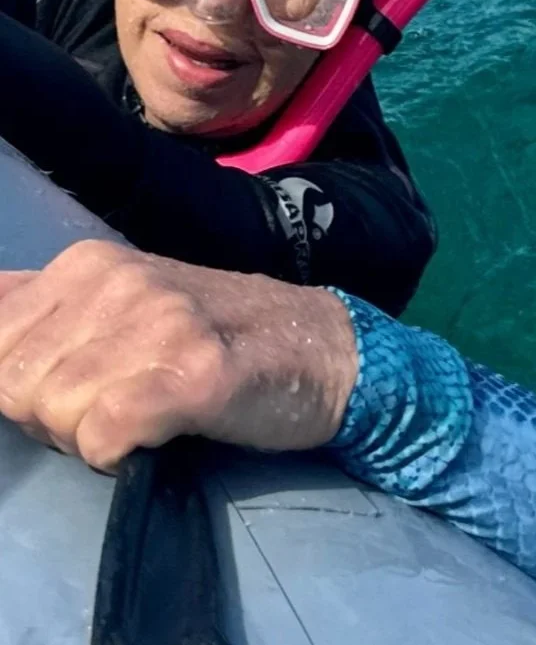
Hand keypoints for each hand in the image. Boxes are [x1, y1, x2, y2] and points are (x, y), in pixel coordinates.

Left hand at [0, 239, 358, 470]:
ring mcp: (162, 322)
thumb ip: (41, 307)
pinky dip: (119, 451)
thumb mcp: (119, 301)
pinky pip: (105, 433)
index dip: (20, 385)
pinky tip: (159, 432)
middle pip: (12, 386)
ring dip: (90, 437)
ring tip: (147, 415)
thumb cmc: (216, 333)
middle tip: (118, 405)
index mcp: (89, 262)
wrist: (327, 347)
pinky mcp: (198, 374)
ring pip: (54, 413)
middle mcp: (120, 281)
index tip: (73, 385)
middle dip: (52, 417)